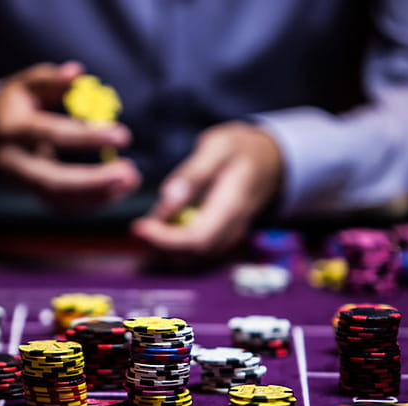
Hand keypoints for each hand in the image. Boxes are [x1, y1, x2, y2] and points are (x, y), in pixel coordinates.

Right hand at [0, 61, 140, 207]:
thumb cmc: (16, 105)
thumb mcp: (25, 85)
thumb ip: (49, 79)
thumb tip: (76, 73)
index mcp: (12, 130)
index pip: (53, 135)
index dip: (88, 137)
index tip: (124, 135)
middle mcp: (15, 163)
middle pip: (54, 180)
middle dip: (93, 181)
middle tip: (130, 173)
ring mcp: (24, 185)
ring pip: (61, 200)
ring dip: (99, 195)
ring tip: (132, 180)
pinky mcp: (36, 196)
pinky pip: (66, 206)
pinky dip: (94, 201)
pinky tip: (119, 189)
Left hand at [132, 122, 282, 254]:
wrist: (270, 159)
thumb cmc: (241, 148)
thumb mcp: (218, 147)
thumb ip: (194, 172)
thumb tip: (169, 196)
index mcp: (232, 207)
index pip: (197, 238)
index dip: (165, 239)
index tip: (139, 227)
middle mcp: (232, 228)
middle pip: (193, 254)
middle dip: (160, 245)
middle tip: (137, 228)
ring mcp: (229, 235)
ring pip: (193, 256)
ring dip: (165, 247)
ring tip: (145, 226)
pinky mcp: (222, 235)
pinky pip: (197, 250)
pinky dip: (175, 243)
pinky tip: (160, 226)